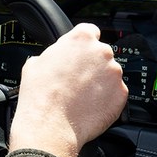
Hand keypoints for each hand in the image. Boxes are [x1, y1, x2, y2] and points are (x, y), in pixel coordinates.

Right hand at [9, 23, 127, 156]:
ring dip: (100, 82)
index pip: (90, 31)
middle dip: (92, 65)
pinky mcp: (121, 94)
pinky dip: (107, 99)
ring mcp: (114, 73)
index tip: (80, 53)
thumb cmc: (40, 95)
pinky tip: (90, 106)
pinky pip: (116, 93)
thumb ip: (53, 53)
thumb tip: (54, 58)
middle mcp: (102, 52)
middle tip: (77, 80)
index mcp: (81, 38)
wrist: (49, 125)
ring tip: (82, 97)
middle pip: (101, 54)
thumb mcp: (35, 63)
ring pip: (110, 74)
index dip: (83, 44)